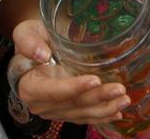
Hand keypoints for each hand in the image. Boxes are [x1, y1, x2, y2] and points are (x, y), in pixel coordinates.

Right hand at [12, 20, 130, 124]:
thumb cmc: (33, 37)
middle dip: (98, 98)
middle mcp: (41, 104)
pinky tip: (118, 112)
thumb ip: (28, 41)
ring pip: (82, 114)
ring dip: (105, 109)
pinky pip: (85, 117)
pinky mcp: (66, 112)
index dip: (74, 88)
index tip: (95, 80)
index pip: (54, 91)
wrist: (37, 47)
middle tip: (119, 89)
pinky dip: (102, 116)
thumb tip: (42, 54)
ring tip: (124, 99)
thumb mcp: (25, 32)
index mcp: (30, 87)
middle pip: (73, 104)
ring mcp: (55, 111)